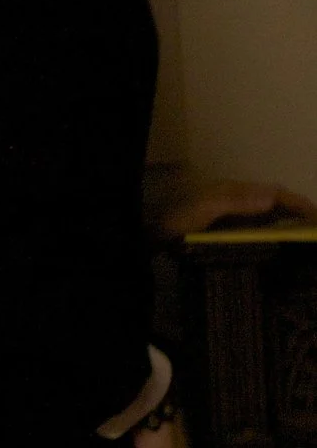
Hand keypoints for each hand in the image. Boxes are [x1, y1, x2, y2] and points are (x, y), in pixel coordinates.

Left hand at [159, 179, 316, 239]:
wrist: (148, 236)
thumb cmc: (174, 221)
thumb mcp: (202, 208)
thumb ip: (233, 200)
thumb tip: (271, 198)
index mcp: (236, 193)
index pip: (277, 195)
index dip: (301, 205)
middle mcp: (238, 203)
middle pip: (278, 207)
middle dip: (301, 218)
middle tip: (315, 238)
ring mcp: (234, 219)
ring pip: (270, 220)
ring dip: (290, 229)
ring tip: (306, 247)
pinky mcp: (228, 234)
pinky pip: (258, 234)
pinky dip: (274, 239)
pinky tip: (281, 254)